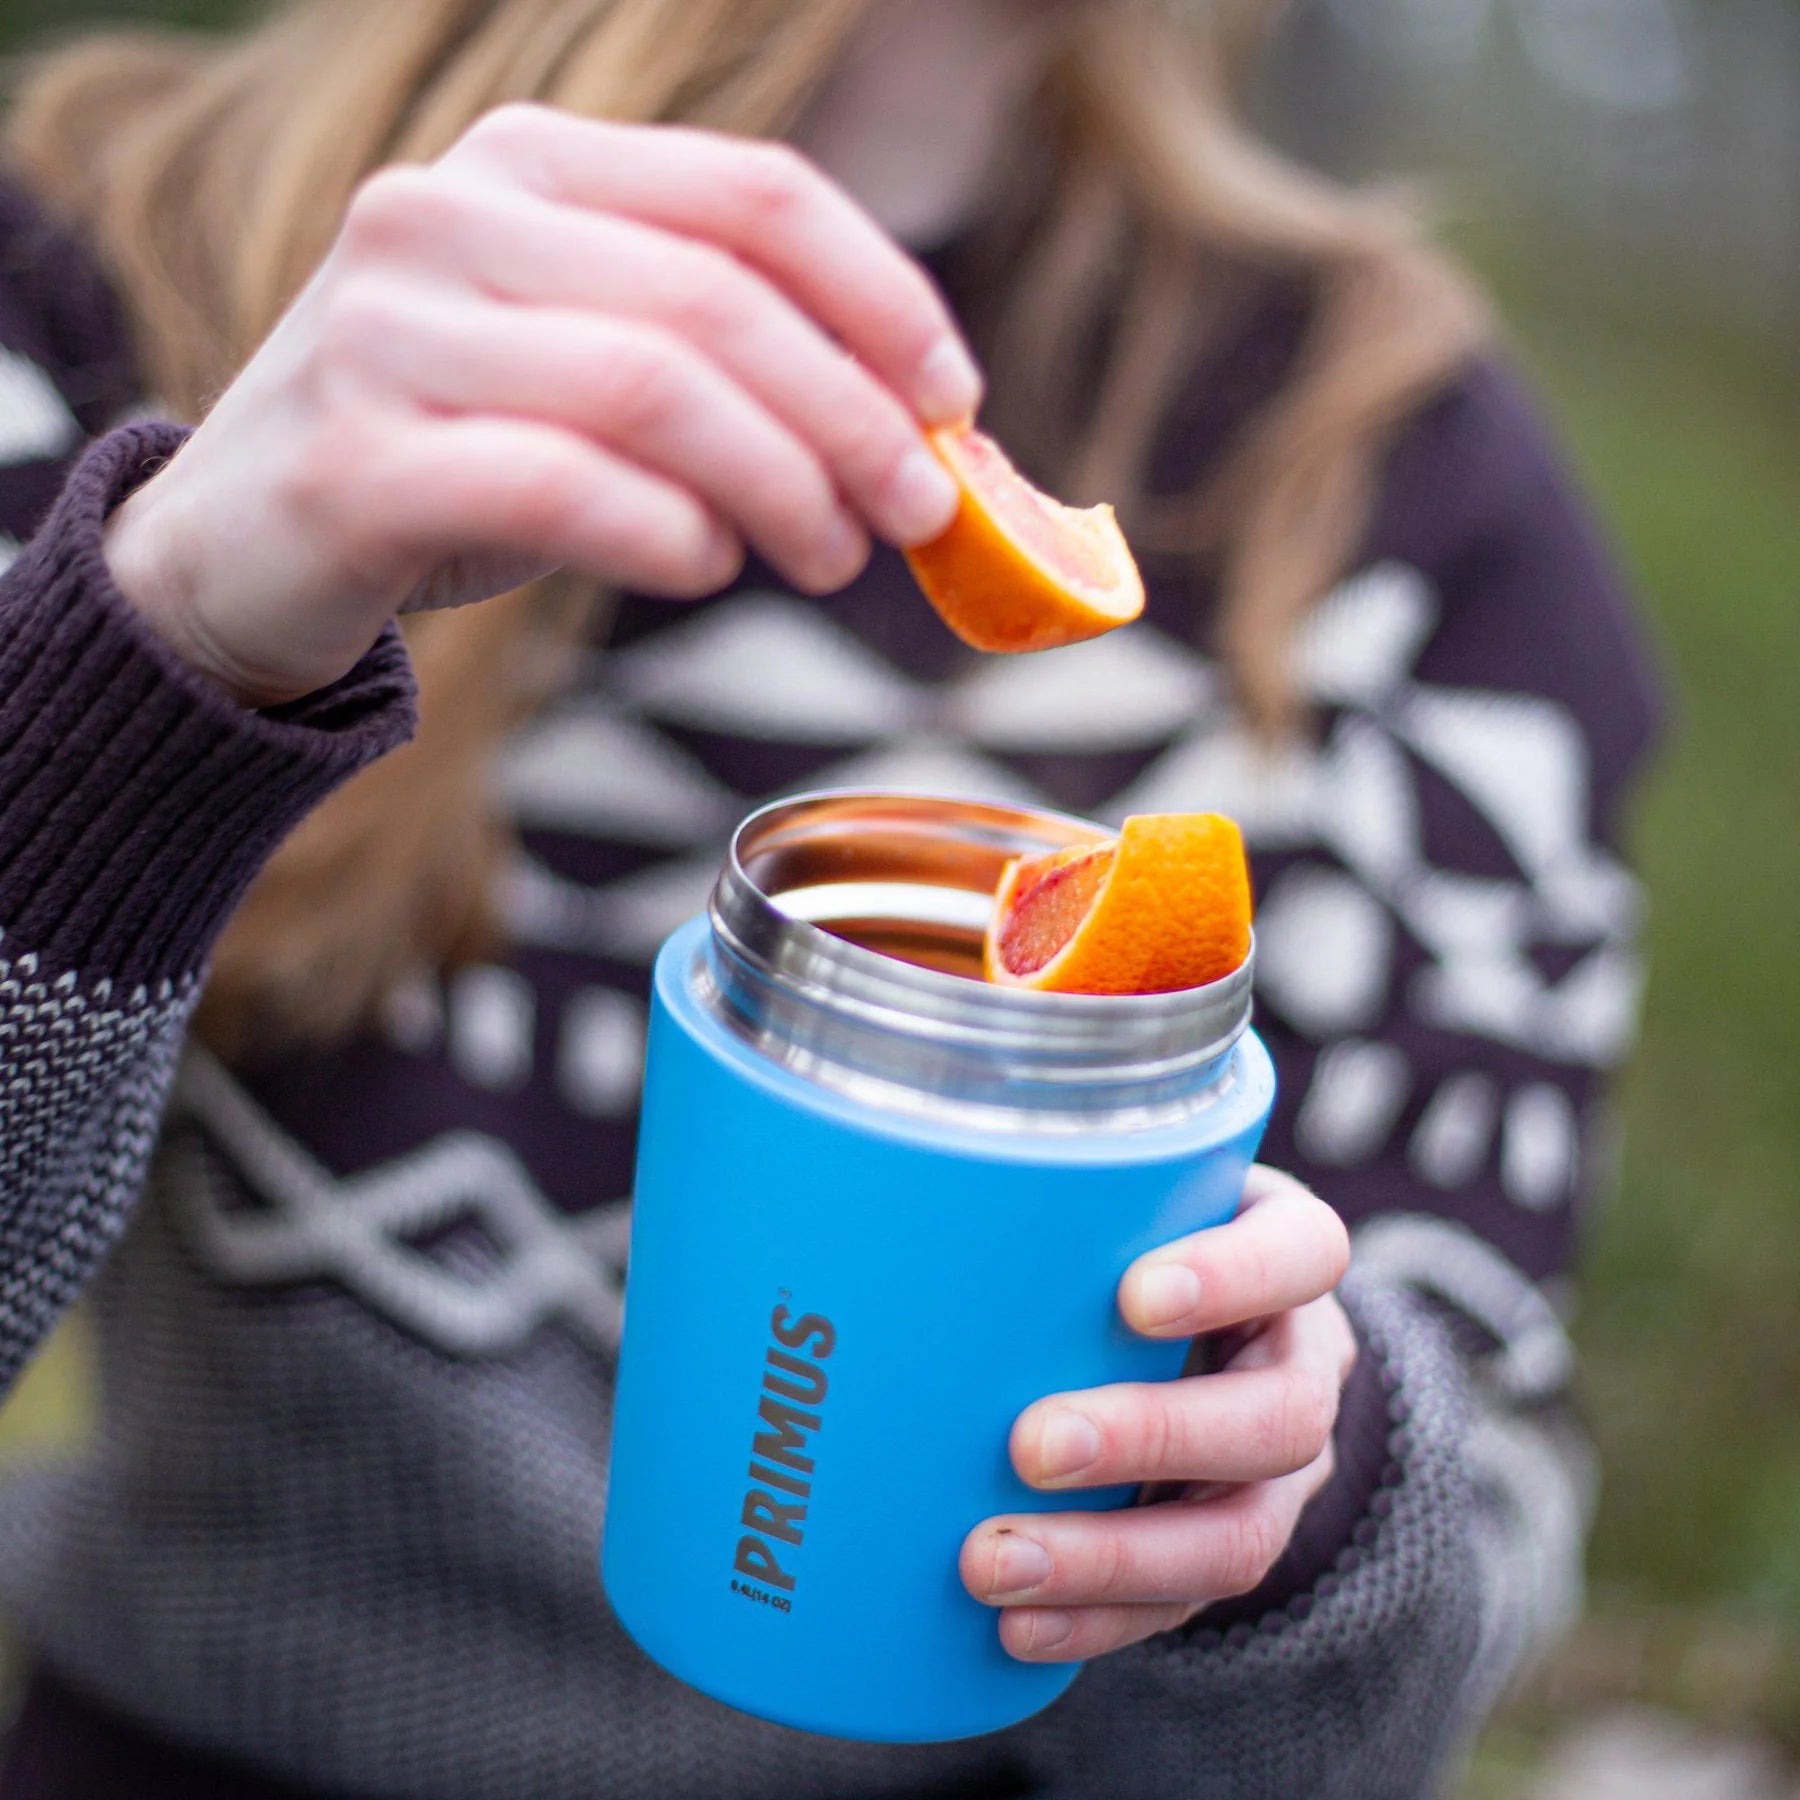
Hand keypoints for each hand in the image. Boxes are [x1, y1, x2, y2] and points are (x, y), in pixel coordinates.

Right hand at [104, 105, 981, 707]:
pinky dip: (668, 535)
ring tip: (828, 558)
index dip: (881, 297)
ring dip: (780, 487)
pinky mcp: (354, 460)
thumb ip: (718, 363)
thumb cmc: (453, 456)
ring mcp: (386, 331)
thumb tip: (915, 431)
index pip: (753, 194)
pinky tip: (704, 567)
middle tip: (914, 514)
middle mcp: (447, 215)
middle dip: (851, 419)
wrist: (239, 549)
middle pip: (719, 301)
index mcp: (528, 166)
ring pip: (653, 388)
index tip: (952, 400)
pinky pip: (564, 487)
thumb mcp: (583, 370)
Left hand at [960, 1166, 1354, 1661]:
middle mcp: (1299, 1366)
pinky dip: (1096, 1620)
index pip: (1303, 1252)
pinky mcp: (1227, 1544)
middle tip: (1032, 1445)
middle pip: (1279, 1418)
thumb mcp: (1128, 1193)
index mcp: (1286, 1256)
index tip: (1133, 1296)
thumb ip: (1058, 1191)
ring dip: (1112, 1557)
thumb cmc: (1137, 1234)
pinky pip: (1183, 1606)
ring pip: (1239, 1535)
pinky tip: (1015, 1625)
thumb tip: (886, 1188)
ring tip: (996, 1562)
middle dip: (1153, 1438)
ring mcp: (1277, 1472)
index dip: (1233, 1278)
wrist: (1203, 1328)